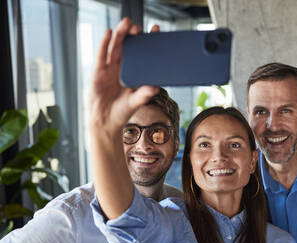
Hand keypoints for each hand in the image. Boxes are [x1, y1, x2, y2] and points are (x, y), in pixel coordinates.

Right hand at [89, 18, 158, 134]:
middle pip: (128, 47)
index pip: (142, 54)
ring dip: (120, 34)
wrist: (106, 122)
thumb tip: (156, 88)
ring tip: (126, 23)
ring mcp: (110, 68)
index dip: (147, 42)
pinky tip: (108, 33)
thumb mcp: (136, 102)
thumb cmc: (122, 112)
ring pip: (115, 47)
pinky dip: (104, 43)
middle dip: (132, 35)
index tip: (156, 30)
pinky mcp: (99, 72)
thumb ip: (144, 94)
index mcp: (133, 73)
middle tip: (138, 26)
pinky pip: (102, 55)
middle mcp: (122, 68)